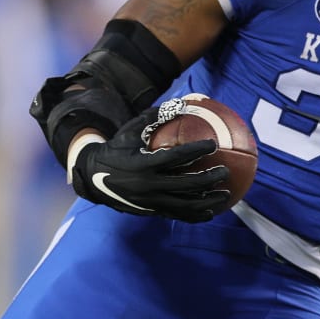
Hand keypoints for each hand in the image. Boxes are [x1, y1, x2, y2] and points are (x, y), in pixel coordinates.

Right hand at [70, 106, 228, 221]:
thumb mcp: (131, 130)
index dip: (196, 151)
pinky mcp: (151, 212)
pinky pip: (178, 215)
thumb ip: (155, 117)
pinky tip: (210, 211)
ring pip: (186, 205)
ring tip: (225, 194)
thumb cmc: (118, 148)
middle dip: (209, 178)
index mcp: (143, 164)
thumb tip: (182, 103)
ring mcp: (150, 202)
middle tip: (225, 171)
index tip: (212, 145)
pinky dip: (196, 215)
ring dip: (208, 201)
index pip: (175, 157)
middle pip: (186, 184)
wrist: (94, 177)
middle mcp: (148, 185)